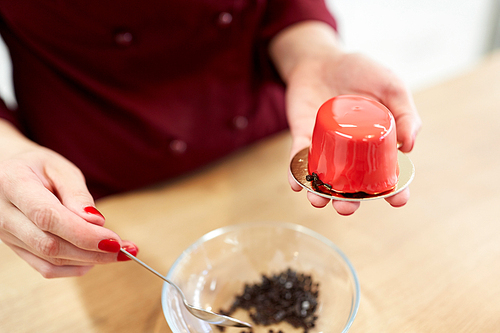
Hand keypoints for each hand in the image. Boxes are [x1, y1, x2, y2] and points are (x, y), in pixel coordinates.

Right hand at [0, 127, 136, 277]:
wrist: (8, 175)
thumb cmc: (38, 167)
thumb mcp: (61, 169)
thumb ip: (77, 194)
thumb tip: (96, 222)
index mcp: (13, 184)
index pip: (48, 217)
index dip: (83, 233)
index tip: (114, 240)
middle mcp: (3, 214)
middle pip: (50, 244)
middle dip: (92, 251)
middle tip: (126, 250)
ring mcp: (6, 235)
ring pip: (49, 260)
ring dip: (88, 261)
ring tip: (117, 253)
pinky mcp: (16, 248)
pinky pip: (45, 267)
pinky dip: (74, 267)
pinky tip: (94, 259)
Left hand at [270, 22, 421, 214]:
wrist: (322, 58)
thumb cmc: (360, 71)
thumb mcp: (390, 85)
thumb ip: (404, 112)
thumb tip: (409, 147)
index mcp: (376, 143)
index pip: (387, 173)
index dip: (394, 190)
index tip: (397, 201)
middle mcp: (351, 151)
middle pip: (352, 184)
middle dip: (349, 202)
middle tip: (347, 208)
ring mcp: (327, 146)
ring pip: (324, 178)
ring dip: (320, 194)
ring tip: (318, 201)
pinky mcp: (303, 137)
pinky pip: (299, 159)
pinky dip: (296, 172)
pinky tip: (295, 183)